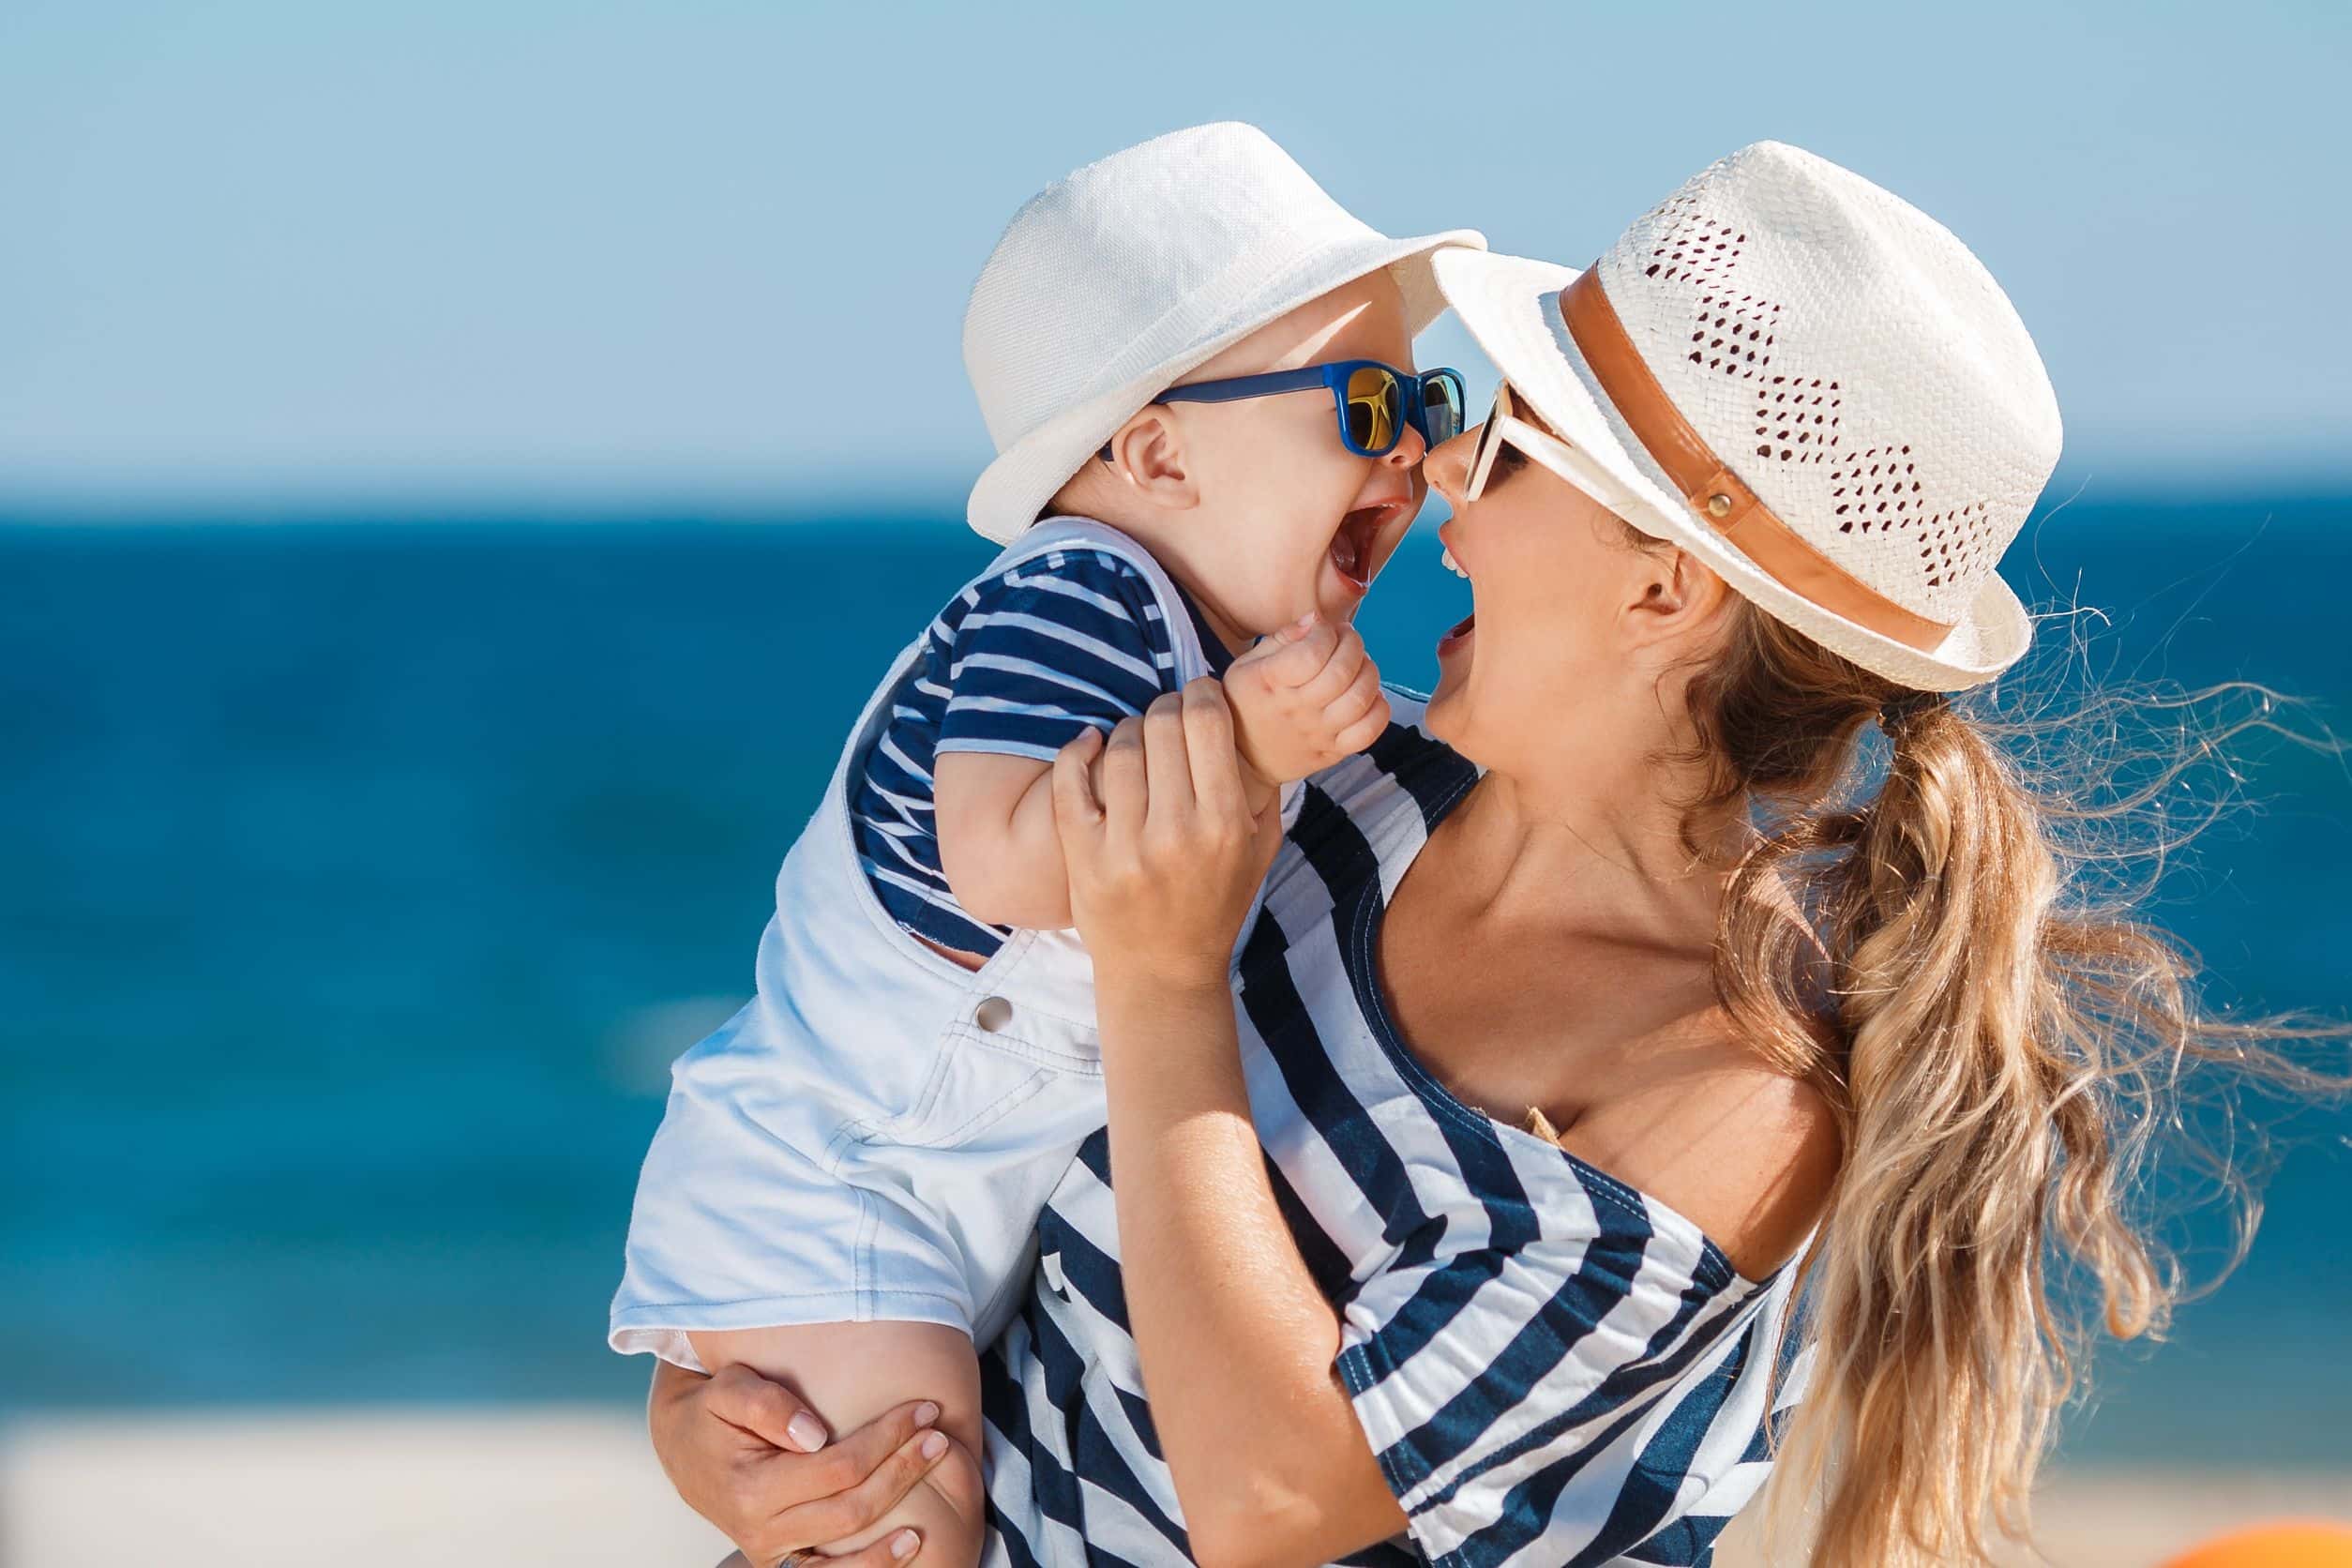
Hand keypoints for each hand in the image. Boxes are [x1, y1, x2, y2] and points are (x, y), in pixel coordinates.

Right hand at [648, 1359, 963, 1566]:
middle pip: (853, 1507)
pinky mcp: (782, 1560)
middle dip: (903, 1469)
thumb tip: (813, 1433)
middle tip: (938, 1437)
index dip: (887, 1439)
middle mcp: (761, 1529)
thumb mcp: (729, 1391)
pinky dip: (872, 1565)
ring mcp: (772, 1551)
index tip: (922, 1410)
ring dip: (899, 1515)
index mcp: (751, 1488)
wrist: (683, 1446)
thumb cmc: (712, 1411)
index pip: (839, 1466)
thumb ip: (767, 1405)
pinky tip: (909, 1545)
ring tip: (937, 1481)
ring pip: (848, 1546)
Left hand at [1051, 680, 1281, 990]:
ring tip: (1137, 738)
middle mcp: (1176, 832)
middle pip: (1162, 726)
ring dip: (1129, 730)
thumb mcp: (1261, 851)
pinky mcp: (1083, 855)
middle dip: (1167, 707)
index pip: (1207, 724)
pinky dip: (1077, 751)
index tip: (1199, 694)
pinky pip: (1070, 782)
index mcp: (1224, 825)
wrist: (1161, 972)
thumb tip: (1255, 723)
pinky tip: (1091, 744)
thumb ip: (1265, 791)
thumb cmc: (1215, 906)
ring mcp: (1124, 845)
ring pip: (1121, 748)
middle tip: (1168, 716)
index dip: (1202, 693)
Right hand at [1221, 615, 1390, 793]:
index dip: (1326, 632)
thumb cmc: (1247, 705)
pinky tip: (1367, 695)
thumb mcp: (1246, 666)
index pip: (1313, 652)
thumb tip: (1316, 620)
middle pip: (1343, 671)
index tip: (1322, 629)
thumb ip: (1282, 638)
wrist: (1245, 761)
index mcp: (1271, 683)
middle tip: (1346, 637)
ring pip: (1360, 698)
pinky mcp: (1335, 750)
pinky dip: (1378, 707)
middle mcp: (1297, 710)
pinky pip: (1370, 730)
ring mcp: (1319, 733)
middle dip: (1352, 643)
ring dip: (1368, 671)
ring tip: (1358, 664)